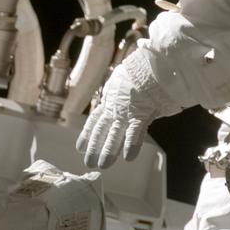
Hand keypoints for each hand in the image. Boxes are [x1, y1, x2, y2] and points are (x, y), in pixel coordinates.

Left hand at [78, 49, 179, 169]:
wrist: (150, 64)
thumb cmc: (141, 70)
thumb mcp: (124, 79)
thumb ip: (122, 91)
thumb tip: (124, 95)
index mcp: (110, 100)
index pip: (95, 120)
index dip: (87, 134)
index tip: (79, 147)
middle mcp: (115, 108)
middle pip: (101, 131)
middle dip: (94, 148)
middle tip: (88, 163)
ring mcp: (126, 111)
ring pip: (114, 134)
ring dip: (108, 151)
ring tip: (102, 165)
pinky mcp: (140, 113)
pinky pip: (135, 132)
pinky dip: (131, 144)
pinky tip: (128, 158)